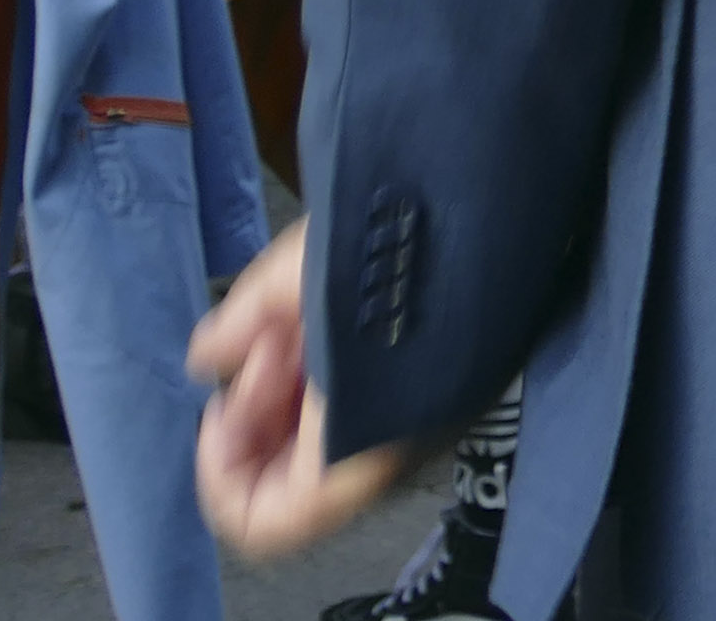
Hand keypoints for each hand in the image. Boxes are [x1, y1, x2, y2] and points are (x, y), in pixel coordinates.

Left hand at [189, 229, 421, 557]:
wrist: (507, 194)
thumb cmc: (399, 243)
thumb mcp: (299, 274)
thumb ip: (241, 324)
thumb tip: (208, 359)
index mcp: (360, 442)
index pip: (268, 521)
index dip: (222, 477)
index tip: (221, 403)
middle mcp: (393, 448)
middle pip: (292, 481)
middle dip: (258, 419)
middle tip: (263, 344)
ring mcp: (421, 418)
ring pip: (325, 442)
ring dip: (290, 394)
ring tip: (295, 317)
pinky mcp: (439, 383)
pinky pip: (362, 409)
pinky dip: (328, 378)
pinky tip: (329, 316)